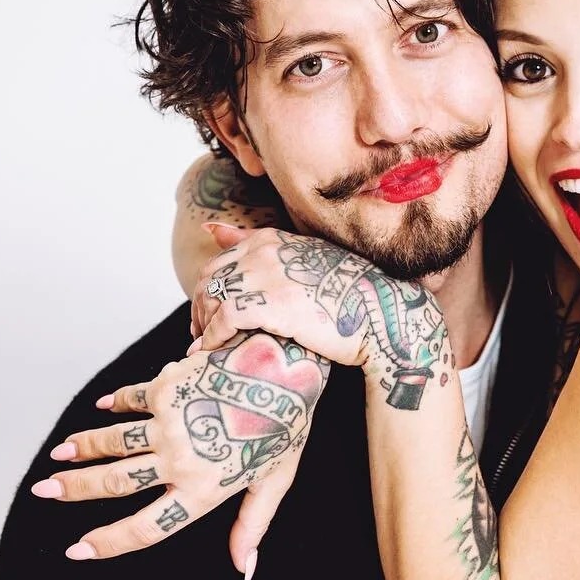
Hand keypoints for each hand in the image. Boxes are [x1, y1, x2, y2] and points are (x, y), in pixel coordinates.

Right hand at [32, 330, 328, 565]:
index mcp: (203, 491)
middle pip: (115, 484)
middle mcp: (179, 461)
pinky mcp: (167, 388)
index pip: (145, 528)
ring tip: (59, 457)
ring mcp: (169, 423)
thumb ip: (252, 525)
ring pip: (112, 443)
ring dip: (81, 449)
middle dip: (74, 490)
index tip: (76, 550)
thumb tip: (245, 572)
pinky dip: (112, 406)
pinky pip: (130, 400)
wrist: (287, 364)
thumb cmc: (286, 424)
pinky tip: (101, 409)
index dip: (107, 543)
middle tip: (44, 491)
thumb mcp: (275, 480)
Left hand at [189, 226, 453, 410]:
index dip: (209, 291)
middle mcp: (265, 251)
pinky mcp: (268, 303)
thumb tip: (211, 227)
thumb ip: (258, 244)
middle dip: (200, 309)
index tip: (209, 314)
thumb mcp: (304, 260)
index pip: (220, 261)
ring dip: (202, 325)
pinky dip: (211, 338)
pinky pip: (222, 320)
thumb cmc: (347, 294)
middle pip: (210, 279)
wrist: (379, 315)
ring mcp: (265, 275)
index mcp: (272, 239)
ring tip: (203, 347)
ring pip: (212, 299)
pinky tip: (212, 353)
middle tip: (200, 336)